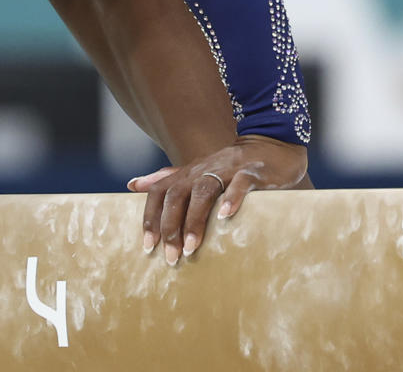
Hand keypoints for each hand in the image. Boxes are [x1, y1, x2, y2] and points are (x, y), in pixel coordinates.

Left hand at [127, 136, 307, 264]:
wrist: (268, 146)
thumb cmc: (228, 166)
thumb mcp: (194, 171)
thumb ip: (165, 179)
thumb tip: (133, 184)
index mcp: (187, 173)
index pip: (159, 193)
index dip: (151, 218)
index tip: (148, 246)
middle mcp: (201, 170)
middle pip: (176, 196)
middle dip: (170, 227)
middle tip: (171, 256)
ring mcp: (226, 169)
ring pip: (203, 192)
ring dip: (195, 220)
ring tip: (191, 248)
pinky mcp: (251, 172)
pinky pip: (239, 184)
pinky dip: (231, 199)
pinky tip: (225, 218)